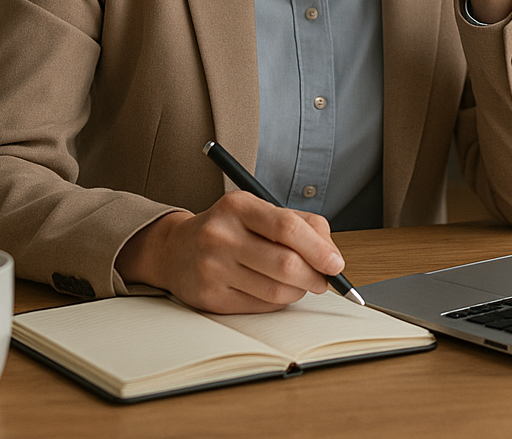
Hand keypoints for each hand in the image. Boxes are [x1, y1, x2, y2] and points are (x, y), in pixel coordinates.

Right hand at [116, 191, 345, 313]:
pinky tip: (276, 291)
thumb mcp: (259, 211)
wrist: (175, 249)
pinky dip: (278, 302)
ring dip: (299, 291)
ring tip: (301, 284)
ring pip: (276, 291)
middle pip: (285, 264)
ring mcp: (213, 268)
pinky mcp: (210, 298)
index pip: (288, 227)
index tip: (336, 263)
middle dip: (315, 276)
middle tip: (325, 279)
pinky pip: (260, 307)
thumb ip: (300, 223)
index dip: (319, 248)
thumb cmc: (230, 228)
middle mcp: (222, 235)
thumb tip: (332, 254)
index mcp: (238, 206)